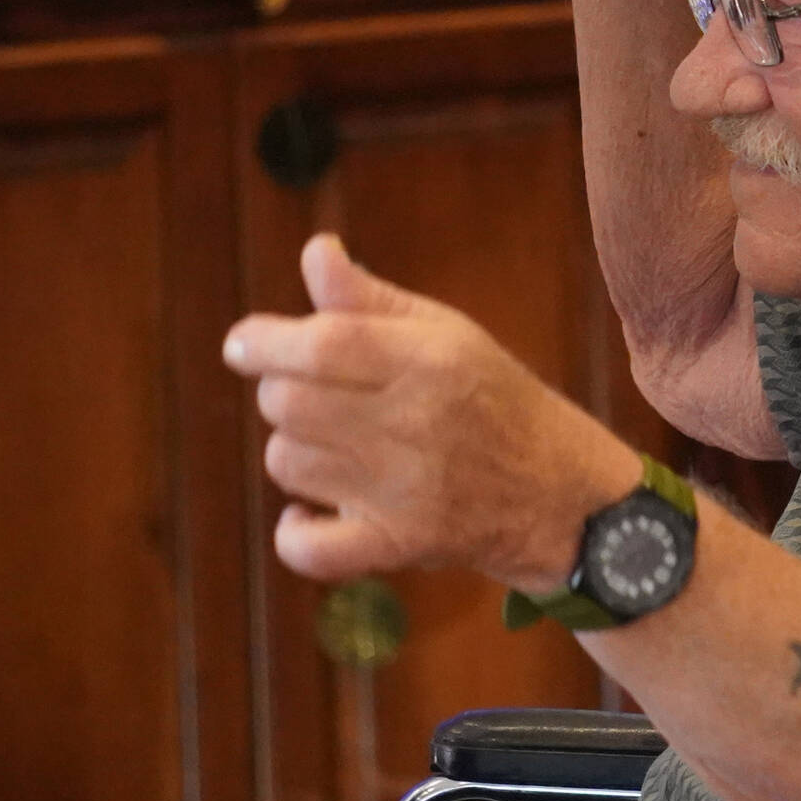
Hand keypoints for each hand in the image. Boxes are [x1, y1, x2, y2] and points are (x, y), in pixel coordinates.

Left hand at [224, 235, 642, 590]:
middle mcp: (418, 423)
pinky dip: (295, 531)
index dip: (266, 341)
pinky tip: (310, 510)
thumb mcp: (444, 333)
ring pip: (289, 463)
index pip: (323, 344)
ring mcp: (408, 491)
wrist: (557, 491)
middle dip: (281, 390)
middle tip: (308, 393)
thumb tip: (315, 251)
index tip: (244, 345)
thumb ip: (370, 298)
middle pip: (290, 403)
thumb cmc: (489, 396)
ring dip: (294, 449)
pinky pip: (310, 549)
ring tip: (332, 443)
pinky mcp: (400, 545)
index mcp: (430, 360)